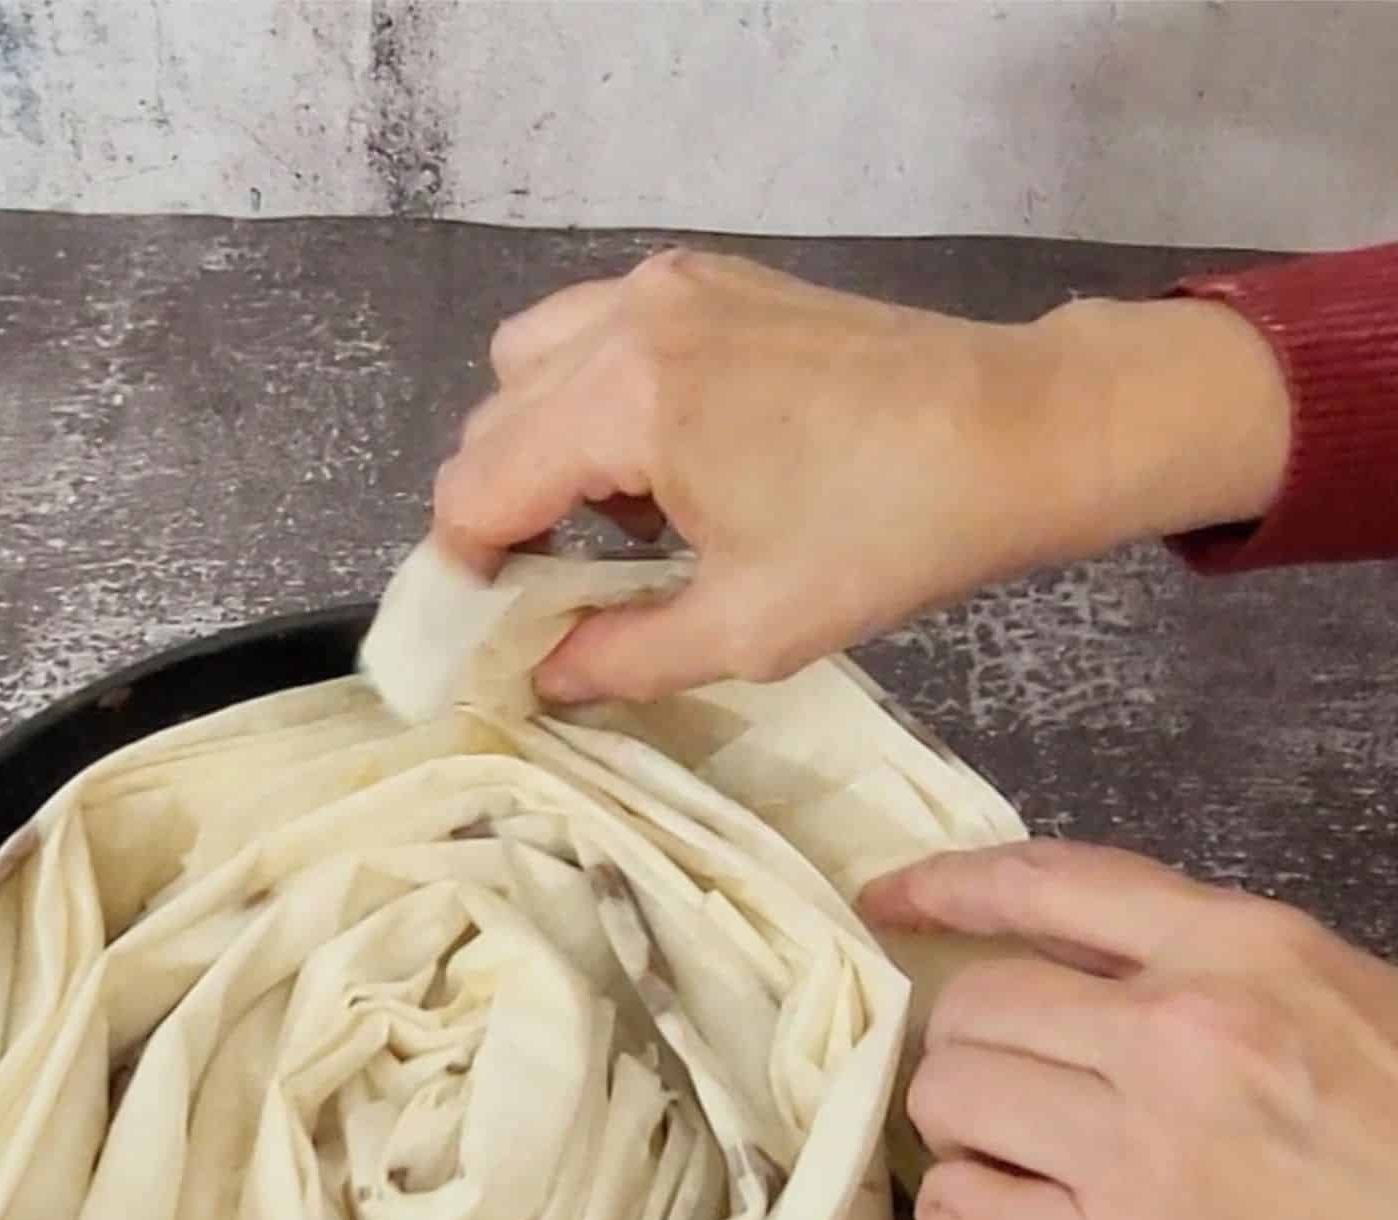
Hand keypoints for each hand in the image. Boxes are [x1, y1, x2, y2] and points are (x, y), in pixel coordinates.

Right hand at [433, 250, 1289, 703]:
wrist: (1013, 433)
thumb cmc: (887, 536)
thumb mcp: (744, 628)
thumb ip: (618, 656)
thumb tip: (540, 678)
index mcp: (624, 400)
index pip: (477, 487)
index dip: (466, 572)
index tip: (489, 634)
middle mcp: (626, 320)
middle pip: (491, 424)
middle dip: (502, 515)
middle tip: (553, 597)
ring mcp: (668, 287)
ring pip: (531, 367)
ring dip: (540, 450)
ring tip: (611, 527)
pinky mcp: (710, 282)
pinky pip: (596, 335)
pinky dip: (593, 401)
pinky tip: (661, 468)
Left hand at [858, 840, 1397, 1219]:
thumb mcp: (1350, 1012)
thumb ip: (1220, 981)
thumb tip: (1085, 979)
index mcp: (1247, 951)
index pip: (1052, 882)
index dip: (948, 886)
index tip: (887, 900)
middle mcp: (1177, 1032)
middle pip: (976, 1005)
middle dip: (972, 1047)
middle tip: (1008, 1093)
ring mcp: (1139, 1150)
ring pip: (950, 1102)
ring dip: (964, 1131)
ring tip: (1016, 1161)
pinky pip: (961, 1216)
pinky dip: (968, 1217)